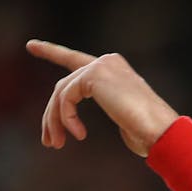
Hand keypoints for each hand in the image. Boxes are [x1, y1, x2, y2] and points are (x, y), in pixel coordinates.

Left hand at [26, 40, 177, 156]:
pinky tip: (78, 134)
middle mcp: (106, 61)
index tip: (31, 45)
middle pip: (63, 86)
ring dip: (54, 121)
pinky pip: (66, 97)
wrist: (159, 129)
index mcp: (113, 68)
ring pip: (60, 92)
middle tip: (47, 142)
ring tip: (55, 144)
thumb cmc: (145, 130)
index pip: (74, 59)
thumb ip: (105, 105)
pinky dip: (66, 118)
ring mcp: (101, 65)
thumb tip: (87, 118)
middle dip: (50, 115)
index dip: (52, 52)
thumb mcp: (121, 115)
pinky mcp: (95, 74)